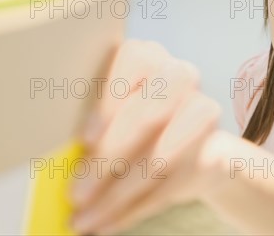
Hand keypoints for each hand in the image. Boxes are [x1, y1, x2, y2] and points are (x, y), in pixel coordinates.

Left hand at [70, 40, 221, 234]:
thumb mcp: (111, 111)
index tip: (85, 140)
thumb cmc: (132, 119)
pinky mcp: (216, 150)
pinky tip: (108, 224)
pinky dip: (135, 210)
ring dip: (117, 196)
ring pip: (160, 157)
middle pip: (146, 115)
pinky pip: (172, 185)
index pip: (134, 64)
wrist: (192, 141)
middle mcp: (179, 76)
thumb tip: (57, 157)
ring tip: (85, 220)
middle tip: (76, 193)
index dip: (109, 102)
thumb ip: (93, 125)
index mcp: (148, 56)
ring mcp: (202, 111)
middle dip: (107, 161)